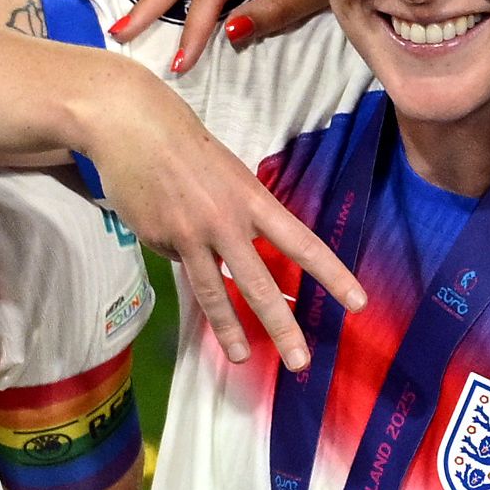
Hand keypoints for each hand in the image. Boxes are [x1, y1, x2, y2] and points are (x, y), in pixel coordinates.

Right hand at [78, 54, 359, 371]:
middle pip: (260, 284)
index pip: (302, 244)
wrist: (132, 127)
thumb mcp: (229, 175)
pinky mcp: (160, 241)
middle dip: (283, 327)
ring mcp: (191, 236)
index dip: (332, 276)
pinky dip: (180, 257)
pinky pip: (178, 262)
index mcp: (253, 200)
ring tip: (242, 357)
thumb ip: (239, 215)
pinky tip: (166, 228)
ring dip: (231, 330)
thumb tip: (230, 257)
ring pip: (216, 293)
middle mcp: (227, 222)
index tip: (357, 302)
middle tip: (301, 362)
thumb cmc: (186, 145)